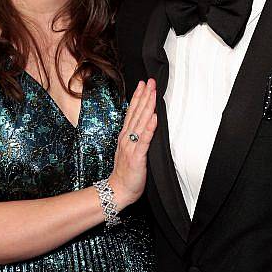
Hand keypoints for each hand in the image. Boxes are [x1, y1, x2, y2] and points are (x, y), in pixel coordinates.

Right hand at [109, 79, 156, 208]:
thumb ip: (135, 138)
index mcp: (125, 136)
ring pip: (141, 122)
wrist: (118, 190)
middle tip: (150, 81)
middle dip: (144, 95)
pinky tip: (154, 117)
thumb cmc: (125, 173)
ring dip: (147, 106)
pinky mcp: (137, 156)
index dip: (138, 97)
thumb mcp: (129, 151)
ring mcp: (131, 146)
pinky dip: (149, 128)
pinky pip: (144, 140)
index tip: (143, 84)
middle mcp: (127, 138)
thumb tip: (144, 125)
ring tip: (153, 93)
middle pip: (137, 113)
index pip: (132, 112)